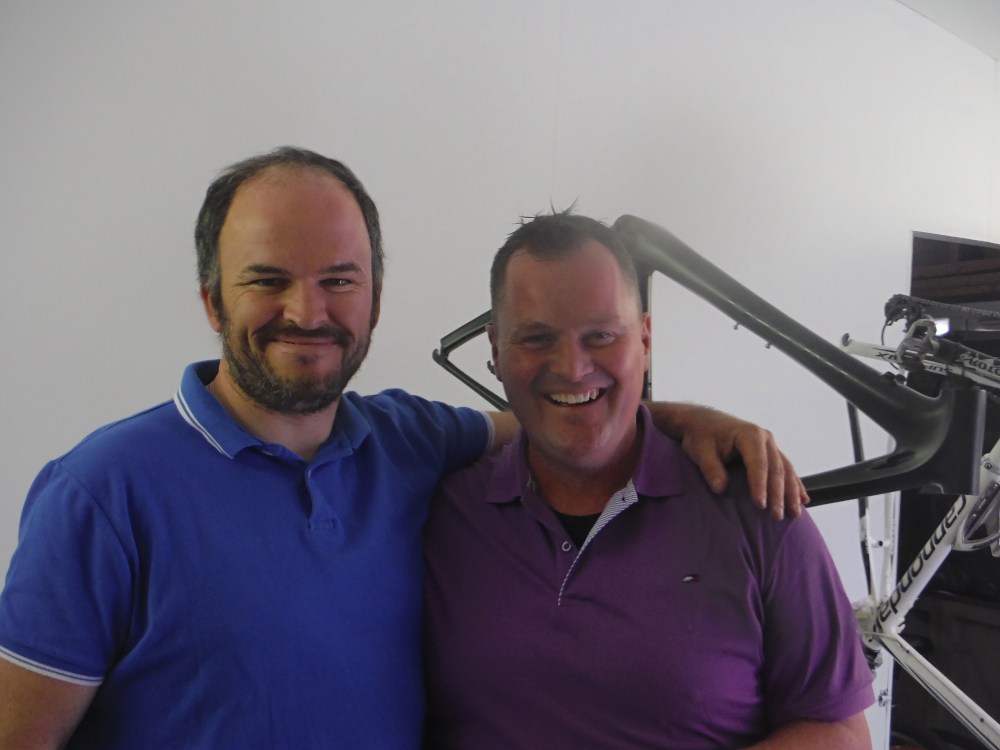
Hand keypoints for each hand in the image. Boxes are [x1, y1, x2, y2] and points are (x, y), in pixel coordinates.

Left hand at [680, 408, 807, 518]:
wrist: (702, 421)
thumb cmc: (700, 436)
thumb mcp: (700, 451)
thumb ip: (711, 469)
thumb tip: (720, 489)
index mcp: (749, 434)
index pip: (758, 464)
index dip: (760, 485)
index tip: (760, 505)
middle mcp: (765, 437)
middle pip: (775, 469)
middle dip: (778, 494)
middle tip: (776, 517)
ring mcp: (770, 444)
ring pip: (785, 470)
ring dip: (791, 492)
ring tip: (794, 514)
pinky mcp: (770, 451)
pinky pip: (786, 469)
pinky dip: (795, 484)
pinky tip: (803, 500)